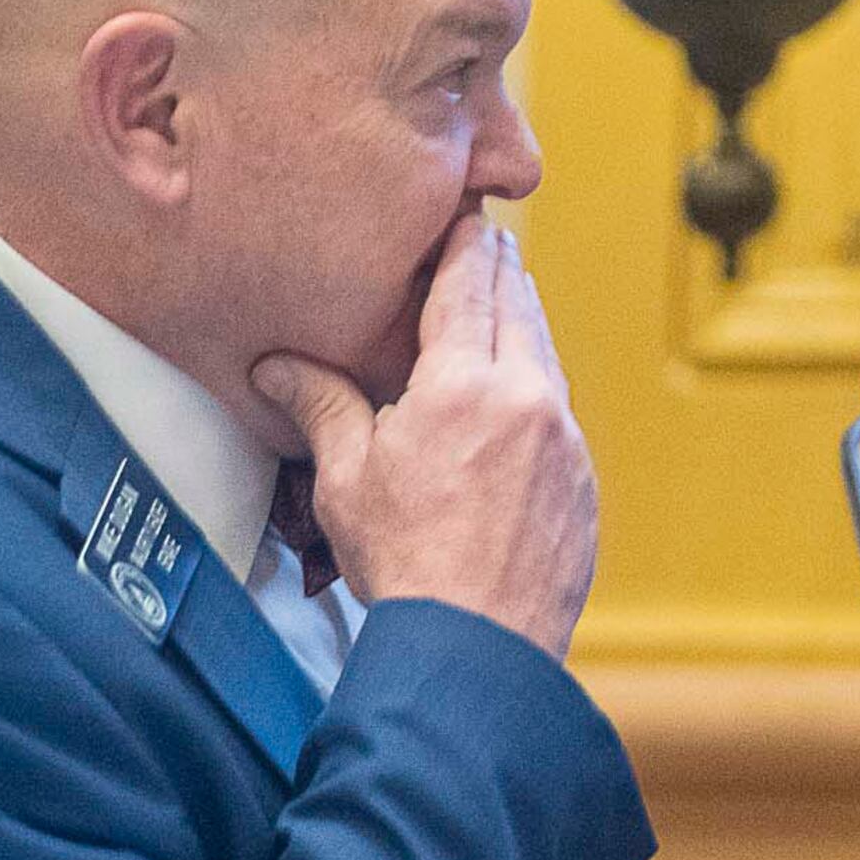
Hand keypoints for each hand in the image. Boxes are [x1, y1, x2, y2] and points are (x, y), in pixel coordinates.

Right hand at [253, 216, 599, 657]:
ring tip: (497, 313)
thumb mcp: (345, 479)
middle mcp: (528, 399)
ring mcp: (565, 439)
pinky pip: (559, 413)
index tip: (463, 216)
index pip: (469, 285)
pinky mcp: (582, 478)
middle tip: (483, 248)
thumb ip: (322, 406)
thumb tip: (277, 367)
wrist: (478, 642)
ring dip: (520, 328)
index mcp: (465, 386)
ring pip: (545, 358)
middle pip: (518, 308)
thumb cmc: (406, 563)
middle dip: (498, 274)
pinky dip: (536, 391)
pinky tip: (513, 403)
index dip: (465, 244)